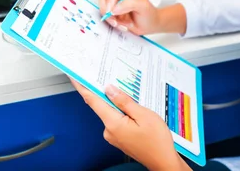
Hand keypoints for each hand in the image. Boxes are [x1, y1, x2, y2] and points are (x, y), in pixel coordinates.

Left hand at [71, 79, 188, 170]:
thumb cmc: (157, 141)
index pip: (93, 101)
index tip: (76, 78)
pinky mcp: (119, 138)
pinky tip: (135, 111)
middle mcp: (109, 131)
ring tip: (136, 99)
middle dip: (108, 92)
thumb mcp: (144, 115)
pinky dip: (123, 113)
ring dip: (119, 103)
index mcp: (113, 124)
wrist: (163, 161)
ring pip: (112, 112)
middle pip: (103, 105)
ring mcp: (114, 136)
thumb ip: (125, 101)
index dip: (83, 88)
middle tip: (117, 80)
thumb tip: (109, 89)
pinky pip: (117, 120)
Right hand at [98, 0, 161, 34]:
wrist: (150, 25)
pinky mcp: (112, 12)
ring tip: (123, 23)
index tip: (111, 8)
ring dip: (111, 18)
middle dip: (106, 9)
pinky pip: (105, 17)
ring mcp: (114, 2)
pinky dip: (112, 23)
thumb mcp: (143, 6)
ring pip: (102, 7)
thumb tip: (115, 8)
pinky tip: (122, 25)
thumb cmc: (149, 13)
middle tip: (114, 18)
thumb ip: (129, 4)